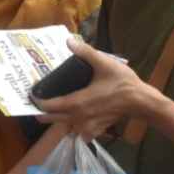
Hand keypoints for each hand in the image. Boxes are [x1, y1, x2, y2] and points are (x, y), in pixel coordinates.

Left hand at [35, 38, 153, 140]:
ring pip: (65, 127)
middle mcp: (79, 117)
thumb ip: (85, 52)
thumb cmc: (122, 83)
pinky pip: (80, 133)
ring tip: (51, 109)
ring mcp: (88, 126)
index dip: (37, 102)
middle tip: (35, 103)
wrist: (142, 102)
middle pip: (52, 119)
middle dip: (41, 113)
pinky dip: (74, 128)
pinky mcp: (98, 130)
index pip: (49, 106)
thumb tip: (69, 40)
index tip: (30, 95)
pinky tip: (74, 119)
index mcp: (77, 103)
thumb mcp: (104, 63)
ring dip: (57, 120)